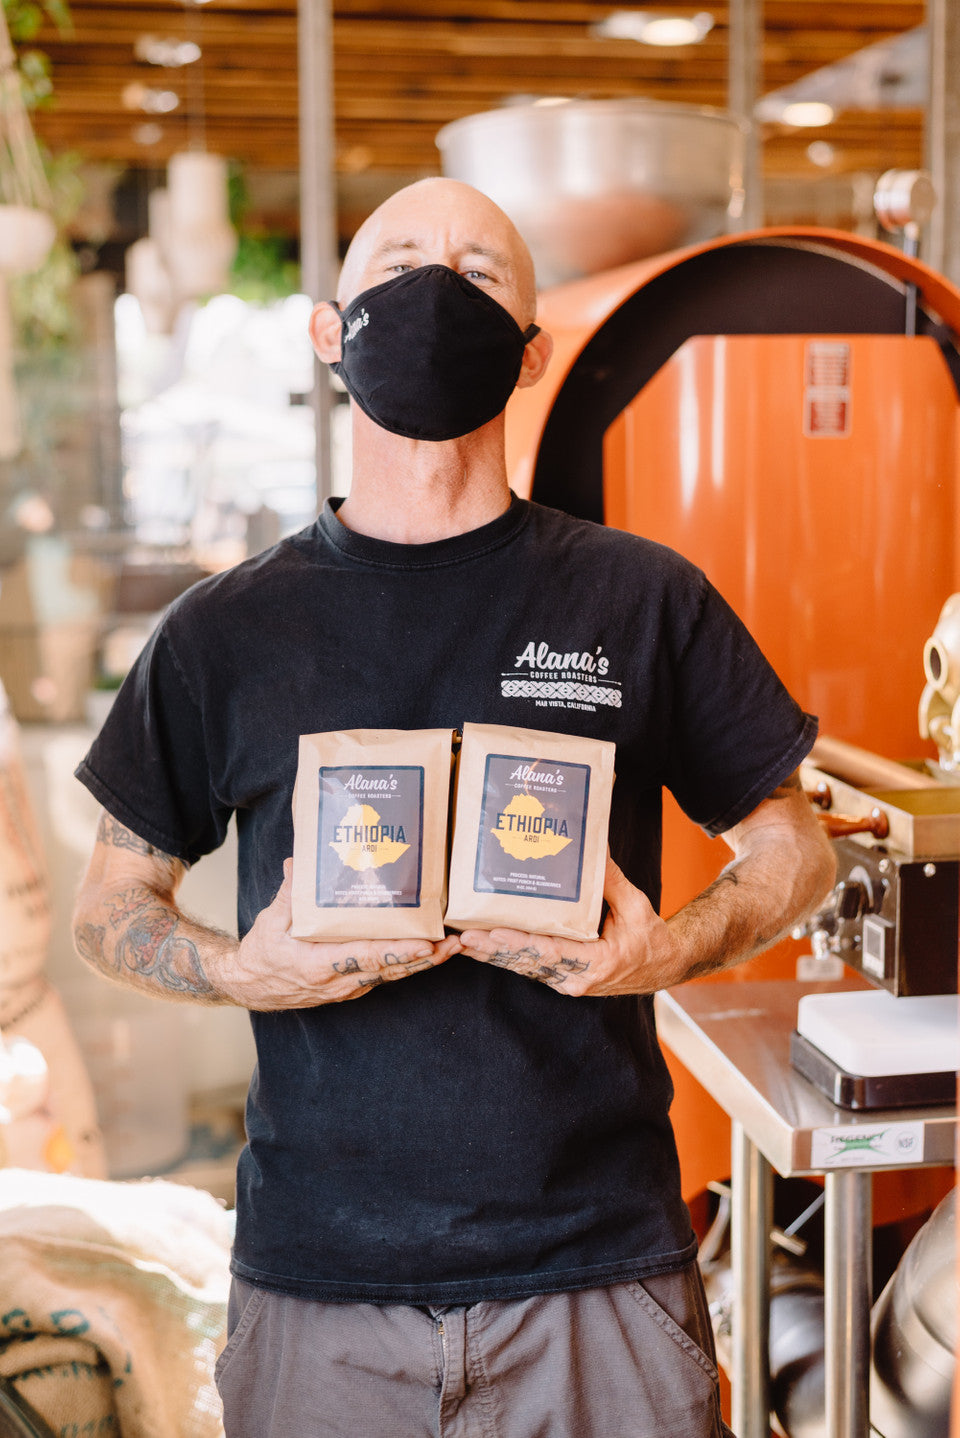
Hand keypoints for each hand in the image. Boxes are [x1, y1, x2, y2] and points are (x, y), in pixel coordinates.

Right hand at [228, 860, 461, 1009]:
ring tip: (453, 946)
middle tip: (456, 942)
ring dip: (424, 962)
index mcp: (320, 966)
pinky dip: (408, 964)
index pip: (368, 957)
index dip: (401, 952)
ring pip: (393, 974)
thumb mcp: (270, 922)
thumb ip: (289, 894)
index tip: (427, 943)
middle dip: (426, 957)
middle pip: (391, 968)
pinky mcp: (353, 985)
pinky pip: (385, 975)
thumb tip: (298, 863)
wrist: (251, 986)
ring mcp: (348, 987)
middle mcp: (340, 981)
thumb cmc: (263, 955)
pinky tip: (429, 951)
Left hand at [457, 856, 680, 996]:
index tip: (491, 934)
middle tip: (462, 937)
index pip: (548, 953)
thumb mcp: (636, 906)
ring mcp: (567, 981)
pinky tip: (481, 948)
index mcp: (596, 964)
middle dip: (492, 950)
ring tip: (461, 942)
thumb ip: (611, 880)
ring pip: (523, 968)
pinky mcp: (562, 978)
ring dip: (492, 956)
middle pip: (527, 963)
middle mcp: (576, 978)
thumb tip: (593, 846)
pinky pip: (529, 968)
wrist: (664, 965)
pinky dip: (505, 957)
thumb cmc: (651, 938)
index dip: (518, 944)